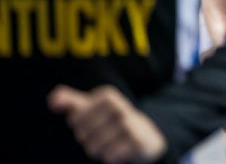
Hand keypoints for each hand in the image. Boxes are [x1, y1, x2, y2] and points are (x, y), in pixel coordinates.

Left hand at [48, 85, 166, 163]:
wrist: (145, 135)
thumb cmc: (110, 121)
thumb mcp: (91, 108)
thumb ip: (70, 102)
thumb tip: (52, 100)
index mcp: (108, 97)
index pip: (78, 116)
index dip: (78, 125)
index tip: (82, 123)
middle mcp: (121, 107)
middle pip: (84, 134)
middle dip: (86, 141)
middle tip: (96, 138)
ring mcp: (131, 123)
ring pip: (96, 146)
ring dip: (98, 151)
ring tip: (105, 146)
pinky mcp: (138, 140)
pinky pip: (112, 155)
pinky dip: (110, 157)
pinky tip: (117, 152)